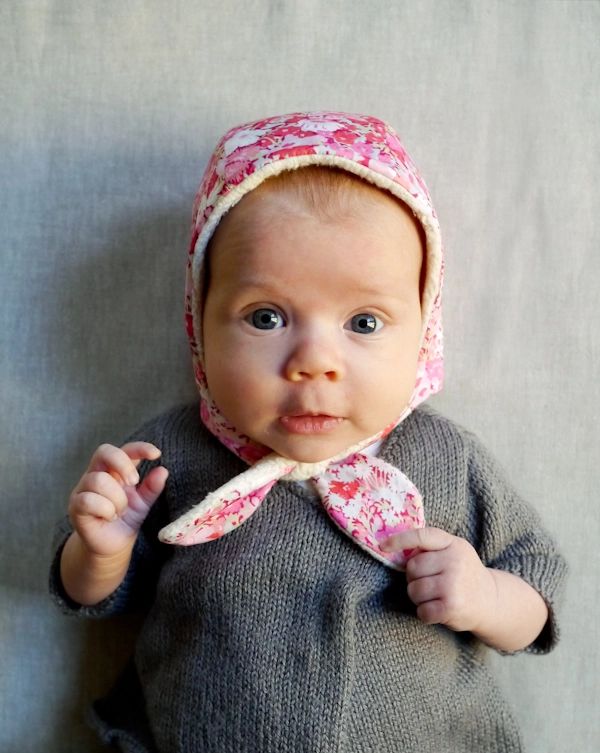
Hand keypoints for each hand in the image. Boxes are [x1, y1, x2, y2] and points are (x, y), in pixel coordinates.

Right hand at [68, 442, 167, 557]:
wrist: (112, 546)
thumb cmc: (126, 519)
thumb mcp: (143, 502)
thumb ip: (152, 487)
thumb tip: (163, 471)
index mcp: (114, 470)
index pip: (123, 450)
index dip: (139, 448)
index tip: (156, 454)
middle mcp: (96, 474)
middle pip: (104, 452)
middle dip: (123, 465)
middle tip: (134, 483)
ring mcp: (83, 489)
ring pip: (99, 480)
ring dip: (117, 498)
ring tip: (120, 511)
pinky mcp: (76, 507)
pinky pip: (88, 500)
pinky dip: (105, 509)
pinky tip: (109, 517)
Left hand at [380, 527, 495, 633]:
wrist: (491, 600)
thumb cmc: (464, 574)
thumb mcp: (454, 551)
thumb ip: (431, 547)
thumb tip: (396, 548)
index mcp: (453, 544)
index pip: (422, 536)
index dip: (400, 540)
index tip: (383, 545)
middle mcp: (455, 561)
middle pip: (412, 568)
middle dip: (414, 578)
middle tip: (428, 583)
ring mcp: (453, 584)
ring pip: (414, 590)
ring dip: (418, 598)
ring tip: (434, 597)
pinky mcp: (452, 606)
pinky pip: (422, 611)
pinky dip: (425, 614)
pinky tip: (437, 610)